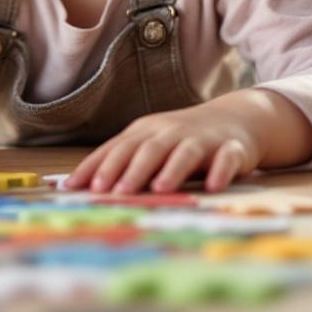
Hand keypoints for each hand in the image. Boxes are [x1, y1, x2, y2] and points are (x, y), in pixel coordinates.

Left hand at [64, 99, 263, 194]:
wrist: (237, 118)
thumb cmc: (182, 139)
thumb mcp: (150, 145)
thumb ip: (123, 163)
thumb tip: (81, 186)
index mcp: (146, 132)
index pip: (116, 148)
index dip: (96, 167)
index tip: (74, 187)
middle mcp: (171, 132)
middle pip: (147, 149)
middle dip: (128, 170)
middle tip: (112, 192)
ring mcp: (202, 139)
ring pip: (184, 152)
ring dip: (171, 170)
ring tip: (159, 189)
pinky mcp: (232, 149)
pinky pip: (226, 159)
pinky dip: (220, 172)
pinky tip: (213, 187)